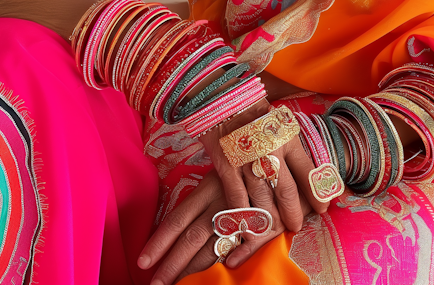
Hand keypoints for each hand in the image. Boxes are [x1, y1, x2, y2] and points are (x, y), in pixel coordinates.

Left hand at [138, 170, 288, 283]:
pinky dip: (239, 255)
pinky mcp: (263, 218)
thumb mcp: (224, 176)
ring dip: (196, 268)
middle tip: (155, 283)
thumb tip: (183, 223)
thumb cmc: (252, 166)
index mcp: (208, 186)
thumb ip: (206, 199)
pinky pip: (249, 241)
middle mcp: (221, 199)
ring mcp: (242, 210)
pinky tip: (227, 267)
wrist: (289, 161)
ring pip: (214, 243)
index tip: (143, 261)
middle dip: (172, 263)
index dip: (160, 240)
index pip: (177, 217)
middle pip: (191, 236)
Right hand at [200, 100, 327, 232]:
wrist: (220, 95)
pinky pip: (237, 199)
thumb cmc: (252, 109)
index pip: (308, 172)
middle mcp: (270, 151)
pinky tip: (247, 224)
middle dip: (293, 214)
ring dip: (270, 219)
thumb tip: (306, 170)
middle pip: (287, 193)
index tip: (322, 208)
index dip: (316, 195)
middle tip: (296, 225)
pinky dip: (243, 215)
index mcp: (287, 137)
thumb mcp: (278, 122)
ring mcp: (248, 160)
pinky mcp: (227, 166)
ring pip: (263, 201)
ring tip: (273, 228)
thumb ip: (289, 144)